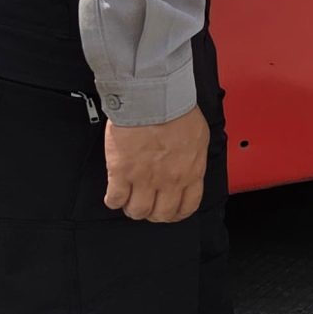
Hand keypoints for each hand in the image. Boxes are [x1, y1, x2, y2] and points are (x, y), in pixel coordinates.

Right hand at [105, 108, 209, 222]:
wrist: (153, 99)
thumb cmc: (176, 110)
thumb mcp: (198, 137)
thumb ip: (194, 159)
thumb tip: (189, 167)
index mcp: (191, 172)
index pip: (188, 206)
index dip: (178, 213)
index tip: (171, 212)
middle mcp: (169, 180)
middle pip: (161, 214)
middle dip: (155, 214)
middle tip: (148, 207)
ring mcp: (144, 179)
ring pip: (137, 211)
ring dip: (133, 209)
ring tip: (130, 201)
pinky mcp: (121, 172)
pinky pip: (115, 199)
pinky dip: (113, 201)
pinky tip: (114, 195)